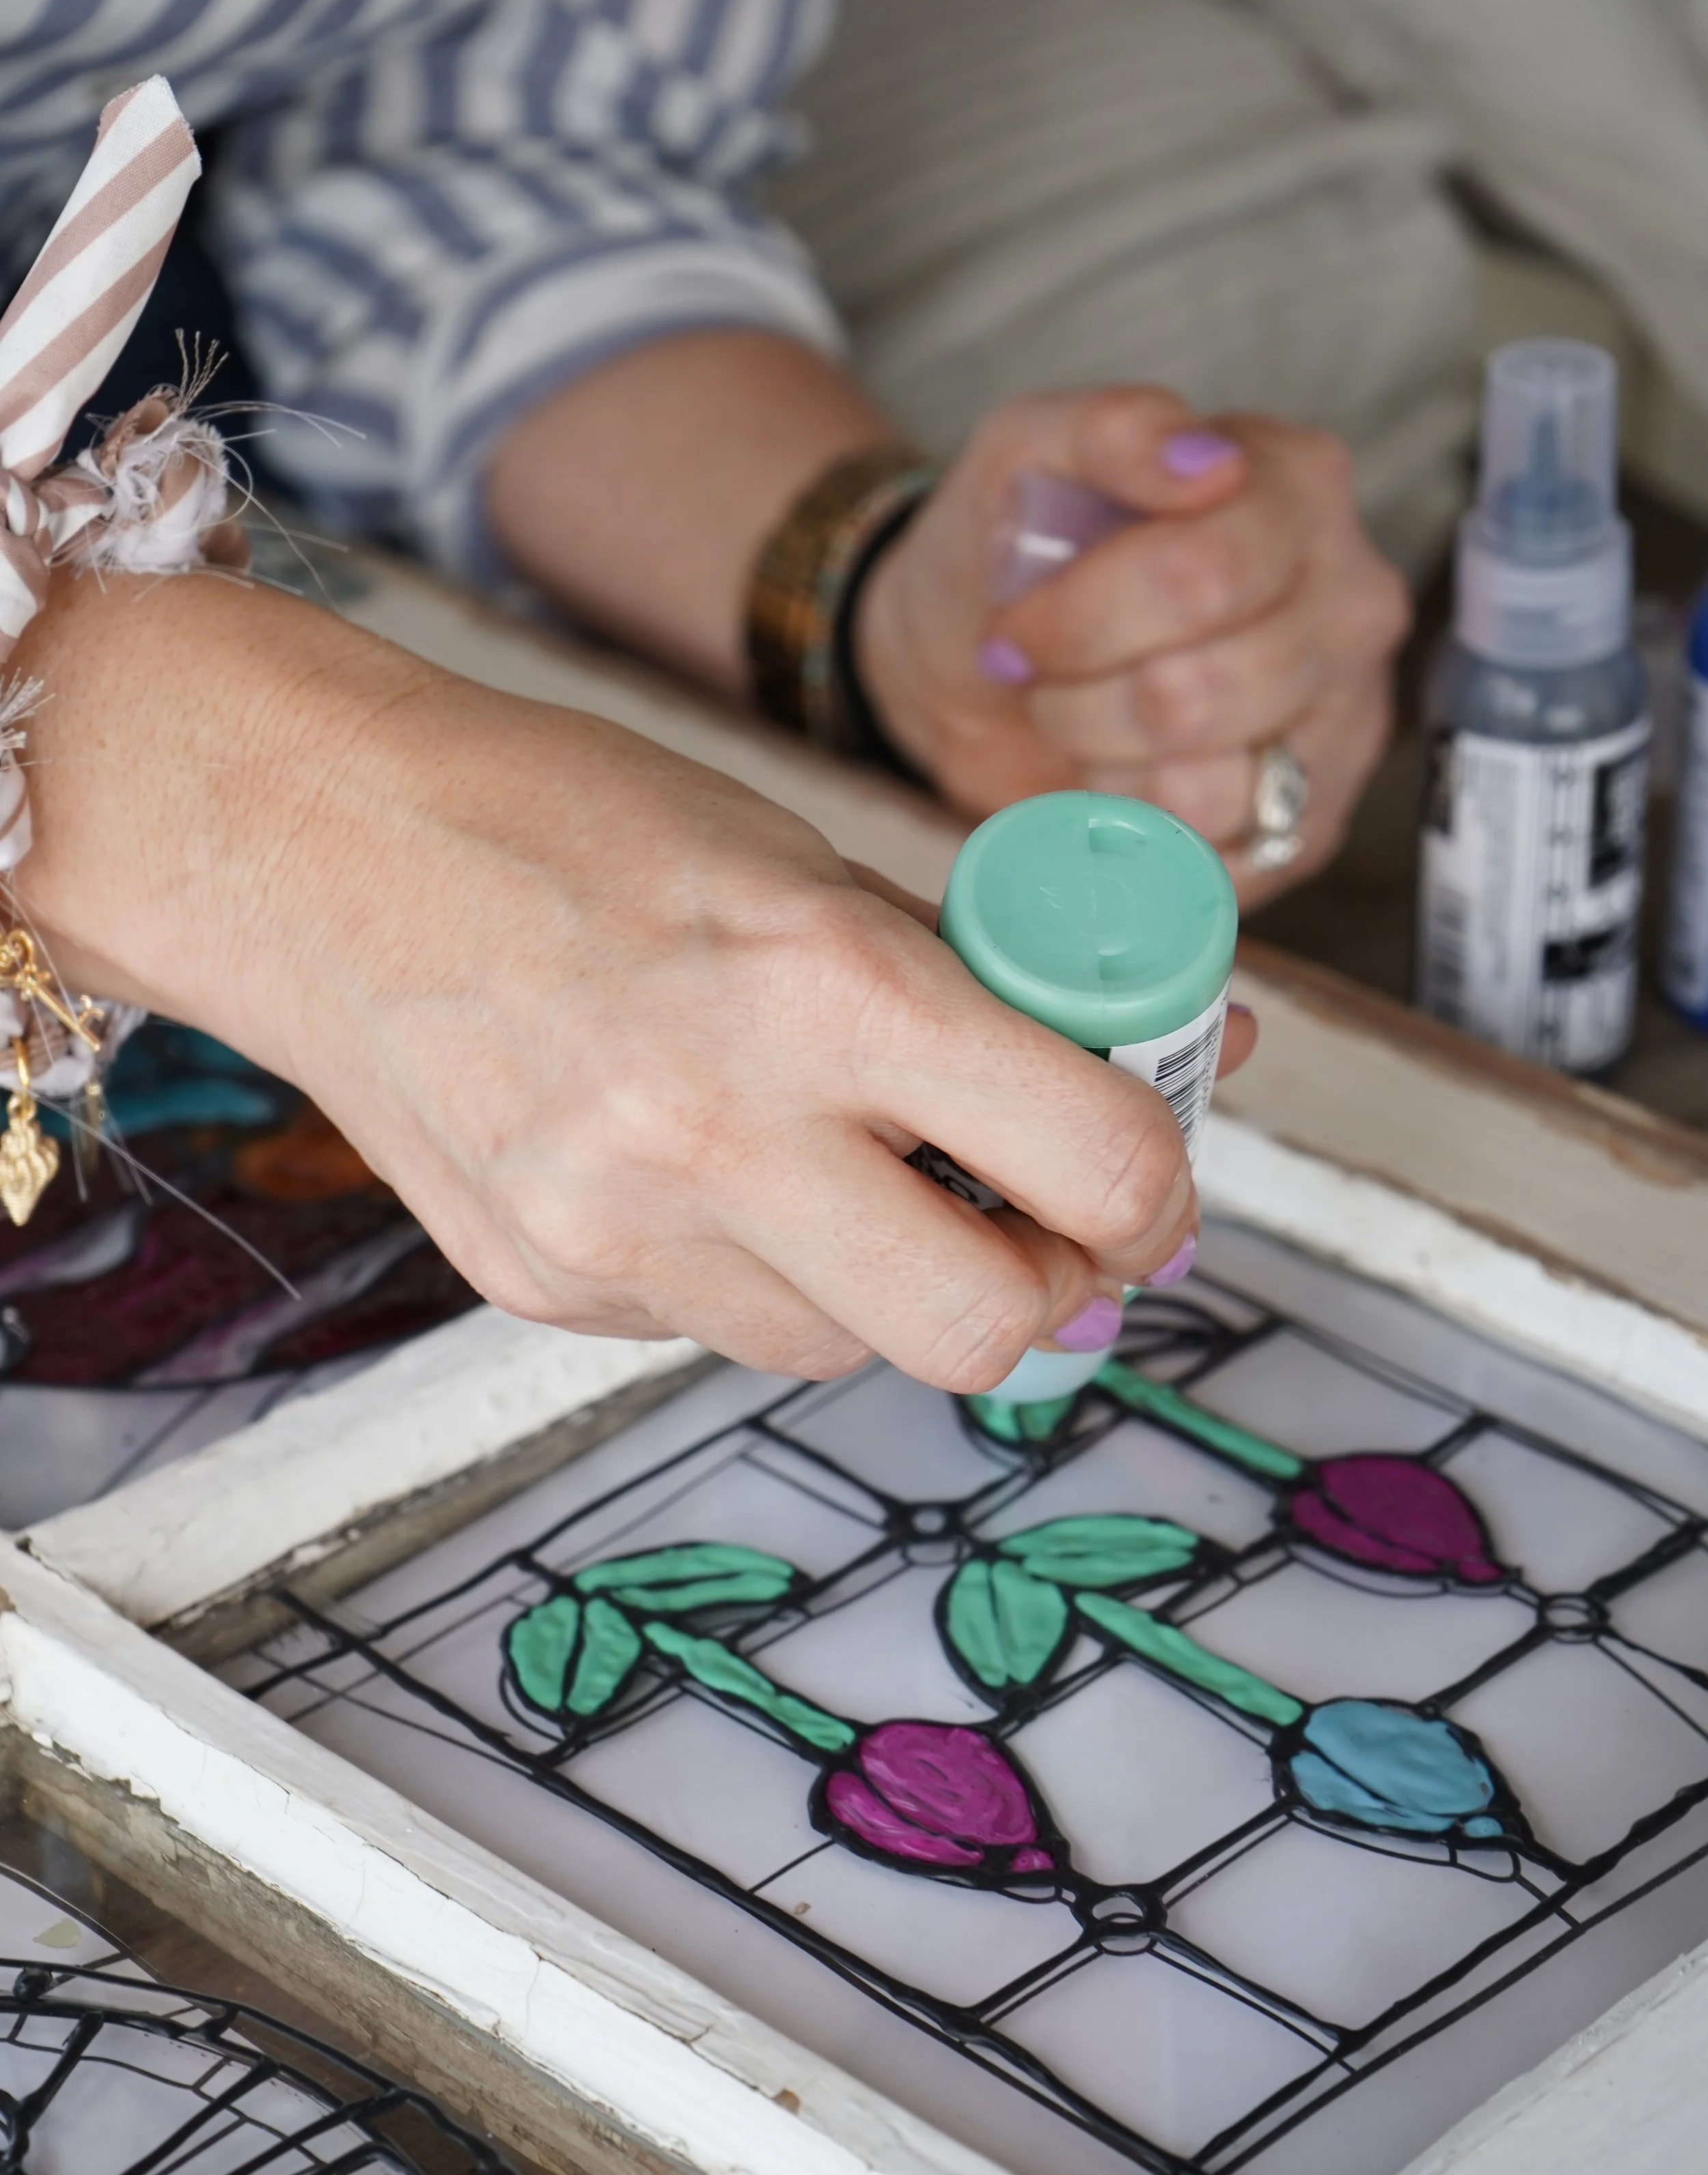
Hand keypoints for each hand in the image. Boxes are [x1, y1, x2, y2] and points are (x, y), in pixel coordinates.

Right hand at [17, 572, 1252, 1391]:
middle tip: (1036, 1228)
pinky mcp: (544, 1287)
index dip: (1161, 1188)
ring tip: (843, 1175)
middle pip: (987, 1327)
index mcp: (826, 981)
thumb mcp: (809, 857)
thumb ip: (983, 981)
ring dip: (891, 1286)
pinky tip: (709, 1177)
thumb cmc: (571, 823)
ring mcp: (619, 1229)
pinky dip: (758, 1276)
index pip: (1095, 1161)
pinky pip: (718, 1331)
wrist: (319, 853)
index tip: (1146, 1180)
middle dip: (1047, 1289)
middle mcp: (721, 1128)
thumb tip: (1186, 1060)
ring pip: (849, 1351)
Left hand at [855, 386, 1410, 901]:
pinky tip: (1121, 782)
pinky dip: (1134, 836)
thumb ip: (1108, 430)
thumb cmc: (1019, 555)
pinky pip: (1212, 863)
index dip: (1080, 620)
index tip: (1019, 626)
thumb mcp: (1027, 456)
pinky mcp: (1309, 826)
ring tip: (1089, 726)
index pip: (1200, 577)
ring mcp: (1346, 722)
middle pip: (1197, 693)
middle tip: (1046, 681)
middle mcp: (1352, 602)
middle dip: (1081, 700)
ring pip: (1206, 789)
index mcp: (1299, 488)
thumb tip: (1198, 464)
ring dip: (1103, 769)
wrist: (986, 668)